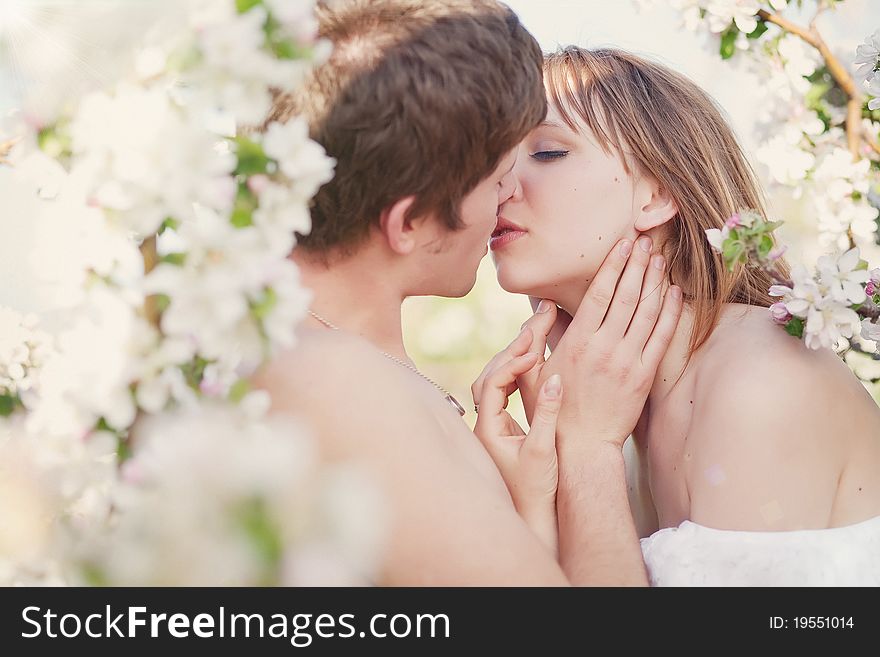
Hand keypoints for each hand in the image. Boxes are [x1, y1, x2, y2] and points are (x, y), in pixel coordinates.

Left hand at [471, 328, 562, 553]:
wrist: (532, 517)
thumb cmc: (536, 491)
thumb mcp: (544, 450)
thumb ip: (547, 414)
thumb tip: (554, 379)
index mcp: (488, 429)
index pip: (493, 383)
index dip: (513, 363)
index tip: (536, 351)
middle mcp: (484, 424)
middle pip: (491, 376)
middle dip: (512, 351)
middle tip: (534, 327)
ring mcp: (493, 425)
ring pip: (496, 381)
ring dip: (514, 359)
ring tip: (535, 336)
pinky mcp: (504, 428)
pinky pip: (505, 390)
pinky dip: (518, 373)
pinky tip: (534, 362)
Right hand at [517, 235, 682, 452]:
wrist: (582, 447)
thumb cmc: (552, 409)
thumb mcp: (531, 372)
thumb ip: (536, 337)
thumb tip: (545, 306)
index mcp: (577, 343)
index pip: (598, 294)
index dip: (612, 266)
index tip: (622, 244)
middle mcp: (604, 348)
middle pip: (626, 296)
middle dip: (637, 265)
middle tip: (645, 241)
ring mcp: (627, 362)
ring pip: (646, 312)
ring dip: (654, 281)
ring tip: (660, 258)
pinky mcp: (644, 376)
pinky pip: (661, 337)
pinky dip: (669, 312)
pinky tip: (673, 293)